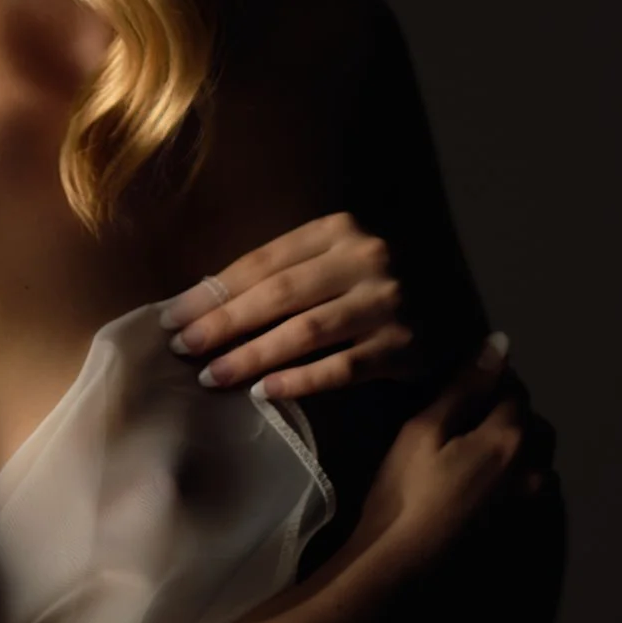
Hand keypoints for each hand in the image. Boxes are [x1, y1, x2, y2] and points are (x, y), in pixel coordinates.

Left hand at [156, 211, 420, 400]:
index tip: (173, 317)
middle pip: (281, 294)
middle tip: (183, 349)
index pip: (264, 261)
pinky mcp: (404, 345)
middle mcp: (368, 257)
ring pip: (307, 331)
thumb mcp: (330, 264)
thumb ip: (282, 276)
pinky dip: (300, 380)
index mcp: (339, 230)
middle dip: (225, 323)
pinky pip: (342, 367)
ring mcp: (389, 301)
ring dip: (253, 355)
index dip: (214, 291)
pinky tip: (265, 393)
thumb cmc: (370, 289)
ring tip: (213, 376)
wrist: (449, 313)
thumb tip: (199, 304)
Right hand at [345, 332, 554, 592]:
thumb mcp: (425, 430)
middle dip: (507, 415)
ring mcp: (533, 505)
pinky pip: (531, 491)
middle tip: (463, 423)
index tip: (459, 388)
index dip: (488, 381)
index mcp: (513, 437)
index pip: (514, 389)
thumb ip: (467, 386)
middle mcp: (536, 469)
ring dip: (515, 449)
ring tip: (473, 457)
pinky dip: (514, 481)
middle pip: (532, 425)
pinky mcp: (524, 532)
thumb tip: (501, 343)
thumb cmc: (406, 493)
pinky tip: (479, 490)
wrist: (402, 569)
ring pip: (536, 460)